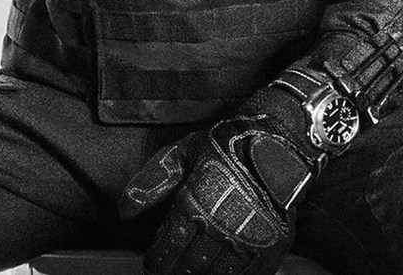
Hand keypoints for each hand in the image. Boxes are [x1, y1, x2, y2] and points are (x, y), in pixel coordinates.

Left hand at [119, 108, 319, 274]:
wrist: (278, 141)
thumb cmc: (228, 144)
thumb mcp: (182, 152)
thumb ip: (152, 181)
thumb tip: (124, 210)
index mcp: (194, 202)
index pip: (167, 246)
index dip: (157, 260)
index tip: (152, 262)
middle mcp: (220, 225)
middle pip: (189, 267)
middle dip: (175, 272)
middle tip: (169, 271)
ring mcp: (248, 238)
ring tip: (191, 273)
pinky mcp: (272, 245)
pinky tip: (222, 272)